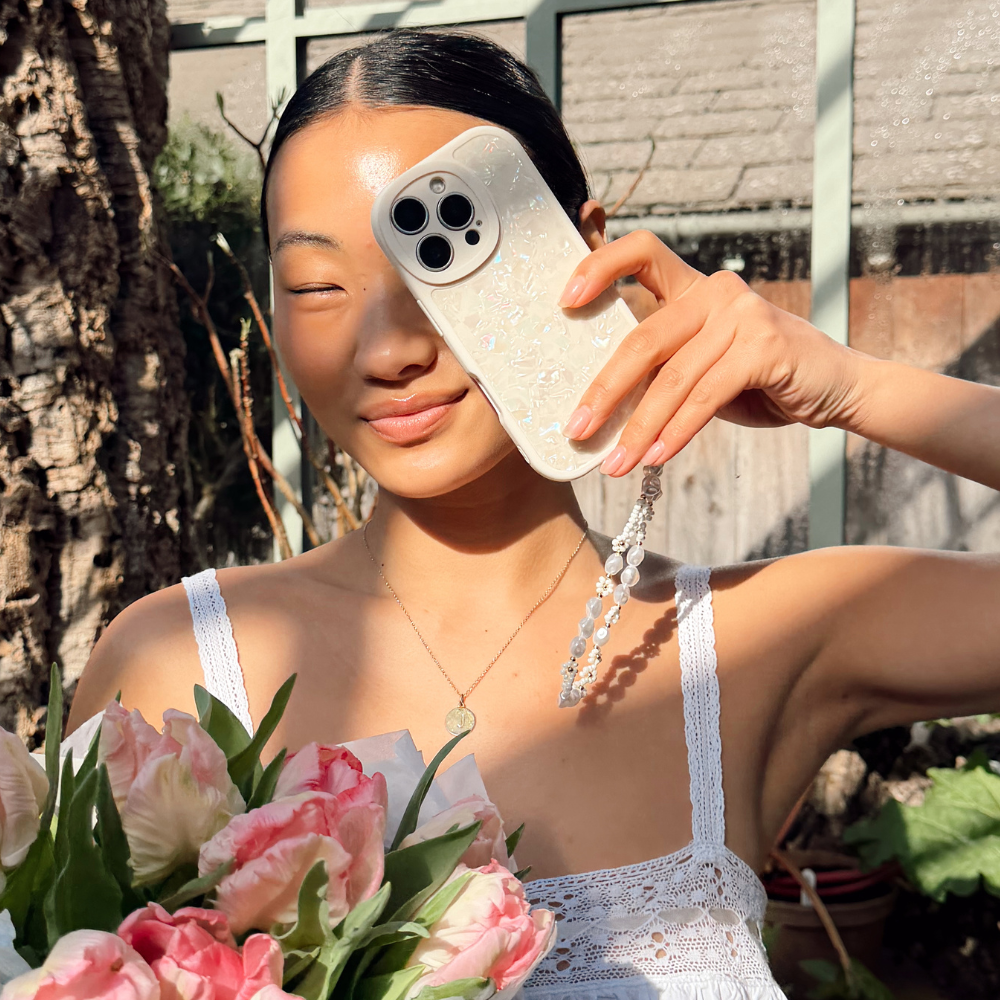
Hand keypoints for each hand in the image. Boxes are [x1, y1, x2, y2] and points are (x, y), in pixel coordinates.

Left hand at [560, 230, 863, 475]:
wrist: (835, 388)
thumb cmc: (759, 380)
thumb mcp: (702, 368)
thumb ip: (662, 369)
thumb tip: (599, 405)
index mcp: (693, 289)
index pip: (641, 253)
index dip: (599, 266)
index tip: (564, 300)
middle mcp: (715, 291)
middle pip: (643, 339)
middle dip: (604, 391)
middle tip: (576, 430)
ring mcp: (742, 314)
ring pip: (672, 377)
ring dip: (639, 428)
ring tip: (616, 464)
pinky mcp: (764, 346)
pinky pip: (706, 395)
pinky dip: (677, 431)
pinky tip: (657, 457)